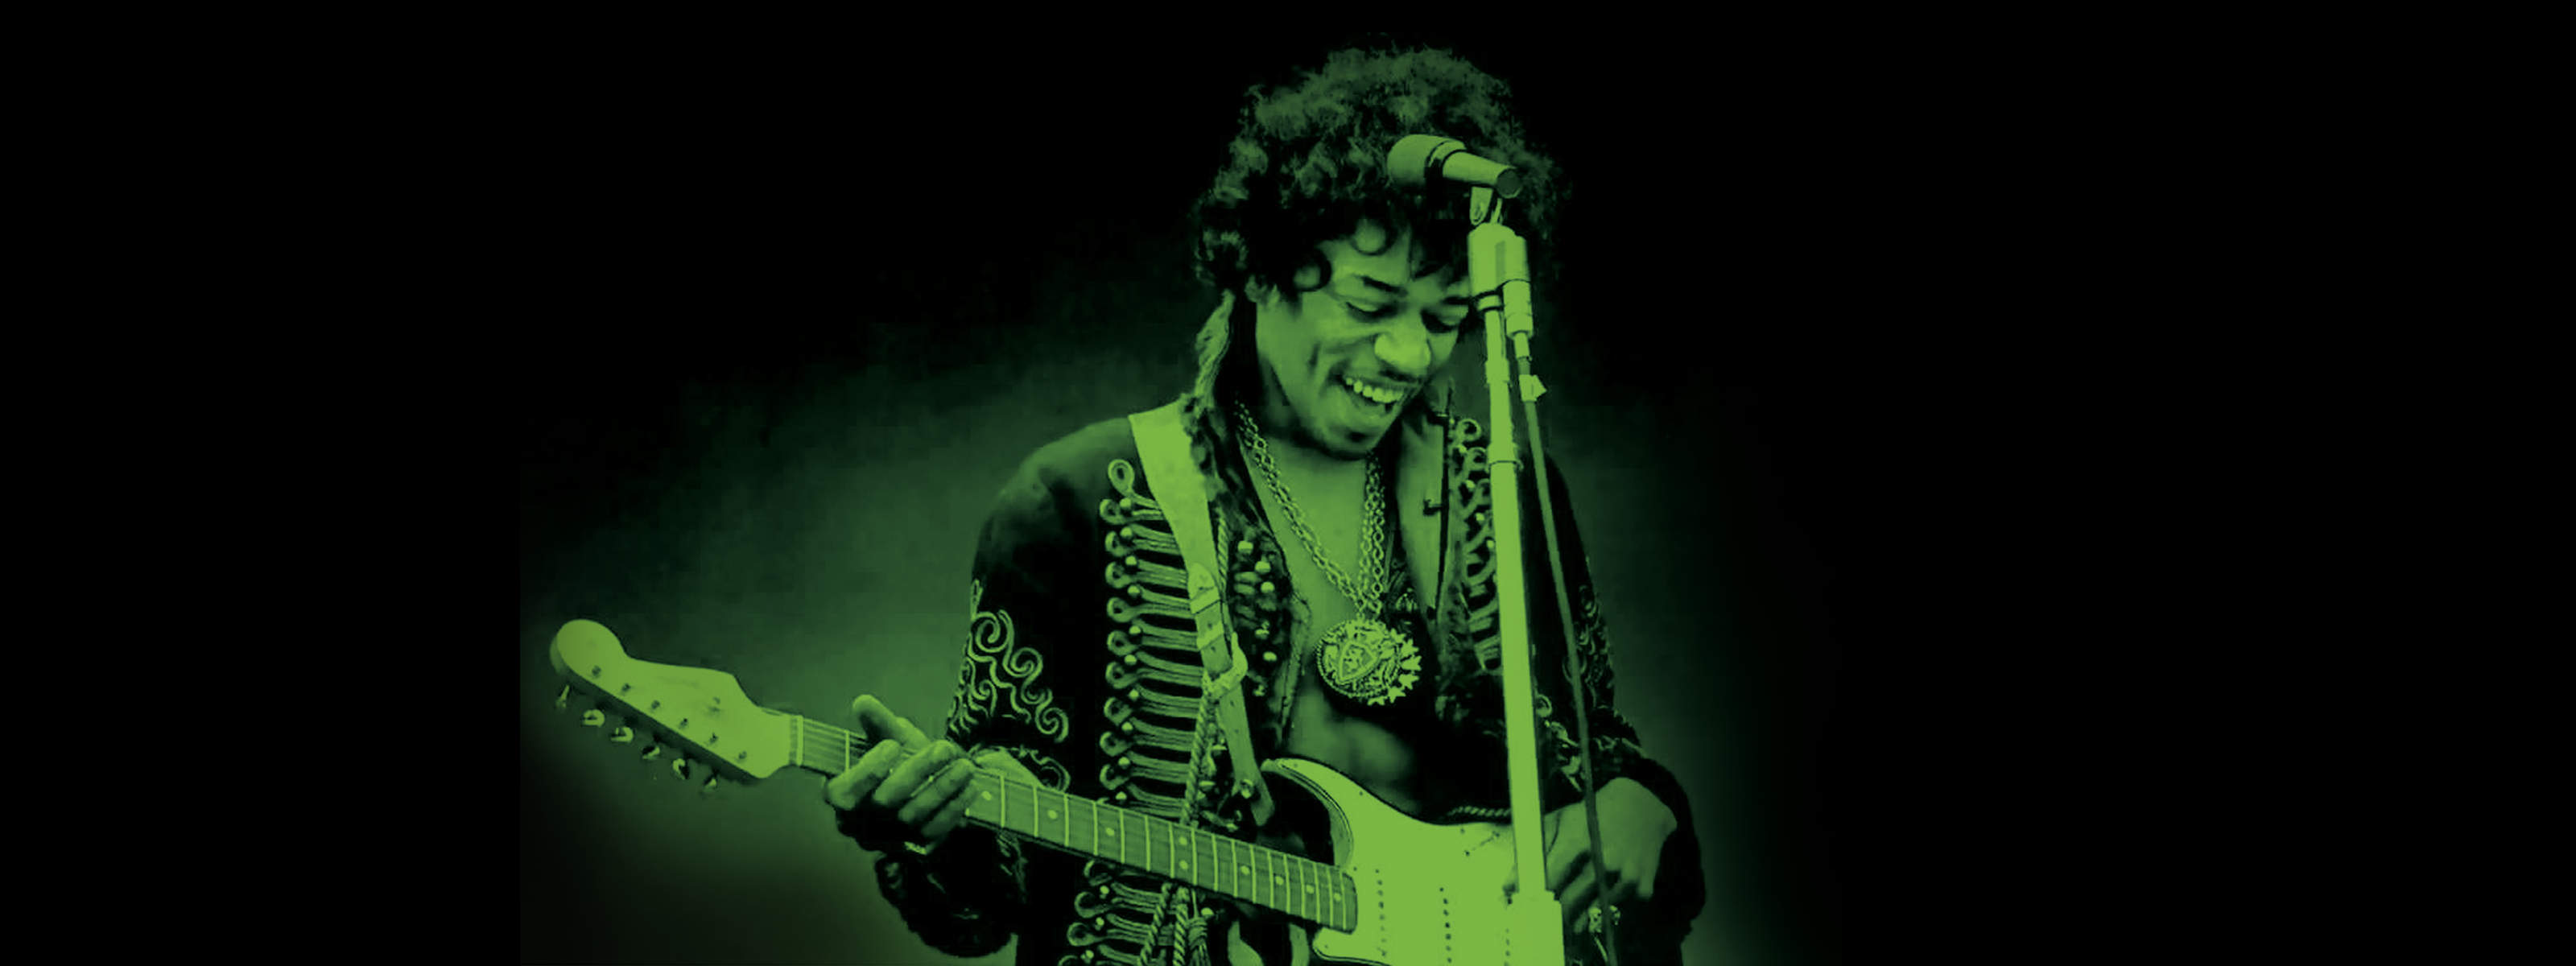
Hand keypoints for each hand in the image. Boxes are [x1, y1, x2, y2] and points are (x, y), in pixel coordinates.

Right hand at [822, 695, 1037, 849]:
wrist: (919, 787)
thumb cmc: (894, 760)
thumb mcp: (886, 739)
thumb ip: (877, 723)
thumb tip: (863, 702)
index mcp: (841, 795)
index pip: (845, 792)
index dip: (867, 772)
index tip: (892, 746)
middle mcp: (859, 823)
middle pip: (885, 802)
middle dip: (916, 772)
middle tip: (944, 747)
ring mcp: (887, 839)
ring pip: (913, 817)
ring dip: (943, 789)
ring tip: (966, 765)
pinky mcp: (914, 848)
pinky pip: (935, 830)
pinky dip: (954, 808)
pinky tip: (971, 787)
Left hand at [1505, 778, 1677, 931]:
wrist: (1641, 805)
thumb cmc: (1594, 812)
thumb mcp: (1560, 820)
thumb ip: (1532, 851)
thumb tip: (1509, 886)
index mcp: (1577, 842)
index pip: (1549, 882)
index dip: (1535, 899)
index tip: (1527, 908)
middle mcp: (1603, 860)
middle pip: (1569, 903)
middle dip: (1554, 914)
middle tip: (1545, 920)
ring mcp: (1626, 875)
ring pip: (1593, 911)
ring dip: (1582, 913)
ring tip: (1574, 910)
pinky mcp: (1642, 886)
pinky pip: (1619, 909)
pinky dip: (1609, 906)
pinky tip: (1606, 891)